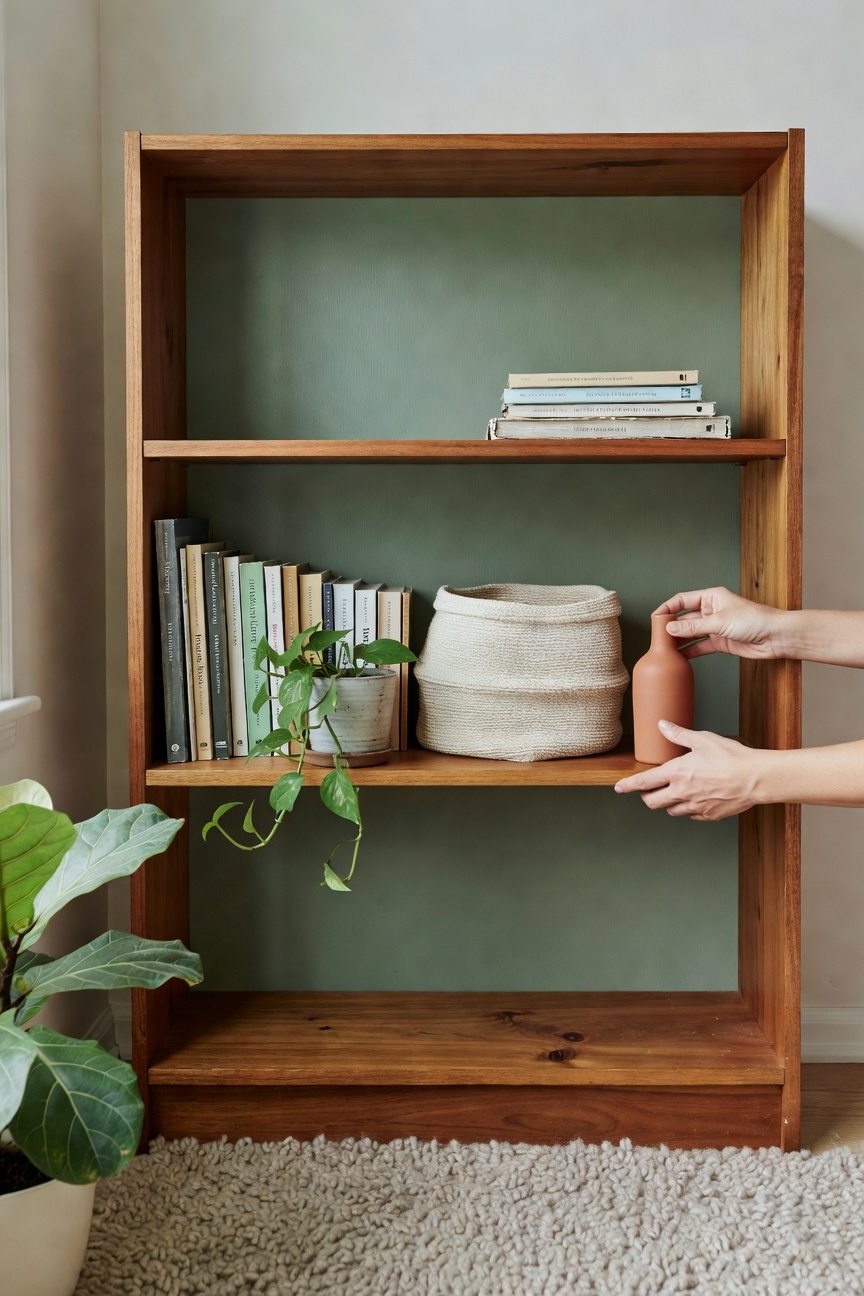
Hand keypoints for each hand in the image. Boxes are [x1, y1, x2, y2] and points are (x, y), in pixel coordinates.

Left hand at [614, 722, 762, 819]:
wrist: (755, 778)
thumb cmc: (731, 757)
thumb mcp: (703, 739)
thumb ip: (679, 735)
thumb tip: (663, 725)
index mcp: (677, 773)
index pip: (644, 782)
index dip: (628, 786)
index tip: (619, 788)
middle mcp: (682, 792)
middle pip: (653, 802)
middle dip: (647, 797)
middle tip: (650, 791)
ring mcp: (695, 806)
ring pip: (671, 811)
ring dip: (667, 803)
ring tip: (674, 793)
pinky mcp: (709, 815)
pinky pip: (691, 815)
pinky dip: (688, 809)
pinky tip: (694, 800)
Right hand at [655, 586, 781, 659]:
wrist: (776, 637)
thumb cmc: (754, 620)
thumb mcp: (719, 622)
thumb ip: (693, 627)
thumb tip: (671, 629)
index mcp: (711, 597)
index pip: (682, 600)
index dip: (668, 608)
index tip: (655, 617)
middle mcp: (712, 610)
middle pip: (685, 618)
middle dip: (671, 627)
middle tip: (657, 637)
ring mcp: (715, 627)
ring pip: (691, 633)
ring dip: (679, 641)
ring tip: (665, 649)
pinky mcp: (720, 642)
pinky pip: (700, 646)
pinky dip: (690, 651)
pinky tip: (680, 657)